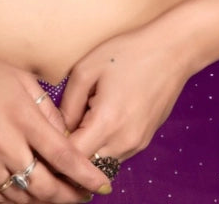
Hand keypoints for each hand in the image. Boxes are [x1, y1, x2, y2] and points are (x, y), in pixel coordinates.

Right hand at [0, 52, 112, 202]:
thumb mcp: (20, 80)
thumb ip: (47, 110)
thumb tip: (65, 137)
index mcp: (23, 117)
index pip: (64, 155)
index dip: (86, 175)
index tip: (103, 185)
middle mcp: (5, 144)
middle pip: (46, 187)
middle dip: (69, 196)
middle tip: (82, 195)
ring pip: (23, 197)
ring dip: (44, 200)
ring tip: (57, 194)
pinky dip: (16, 199)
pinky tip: (27, 194)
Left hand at [59, 24, 191, 167]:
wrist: (172, 51)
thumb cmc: (128, 53)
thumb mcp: (87, 68)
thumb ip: (68, 103)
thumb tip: (60, 127)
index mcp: (107, 123)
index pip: (72, 158)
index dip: (56, 150)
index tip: (46, 136)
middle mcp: (124, 141)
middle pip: (87, 167)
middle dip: (71, 154)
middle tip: (61, 130)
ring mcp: (137, 144)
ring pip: (102, 164)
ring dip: (89, 151)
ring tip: (82, 121)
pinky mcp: (145, 141)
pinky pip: (117, 154)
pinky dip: (104, 146)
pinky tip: (101, 119)